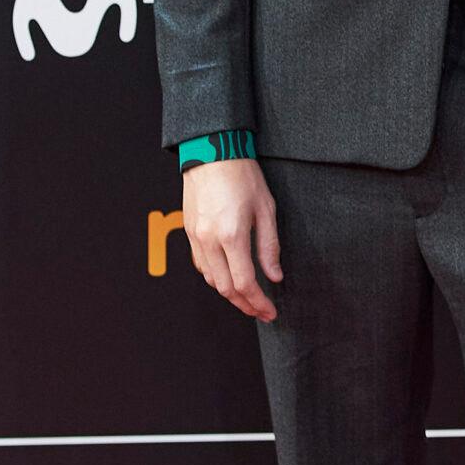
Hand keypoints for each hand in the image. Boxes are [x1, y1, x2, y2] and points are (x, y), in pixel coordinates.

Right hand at [181, 157, 283, 320]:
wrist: (212, 152)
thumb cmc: (242, 175)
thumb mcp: (266, 209)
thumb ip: (269, 246)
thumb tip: (274, 276)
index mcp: (232, 235)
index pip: (245, 284)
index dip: (258, 303)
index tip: (270, 312)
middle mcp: (210, 240)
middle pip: (225, 289)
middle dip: (245, 305)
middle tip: (261, 311)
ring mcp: (196, 237)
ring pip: (211, 280)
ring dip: (229, 294)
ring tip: (248, 298)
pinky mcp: (189, 232)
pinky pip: (201, 265)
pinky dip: (215, 277)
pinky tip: (229, 276)